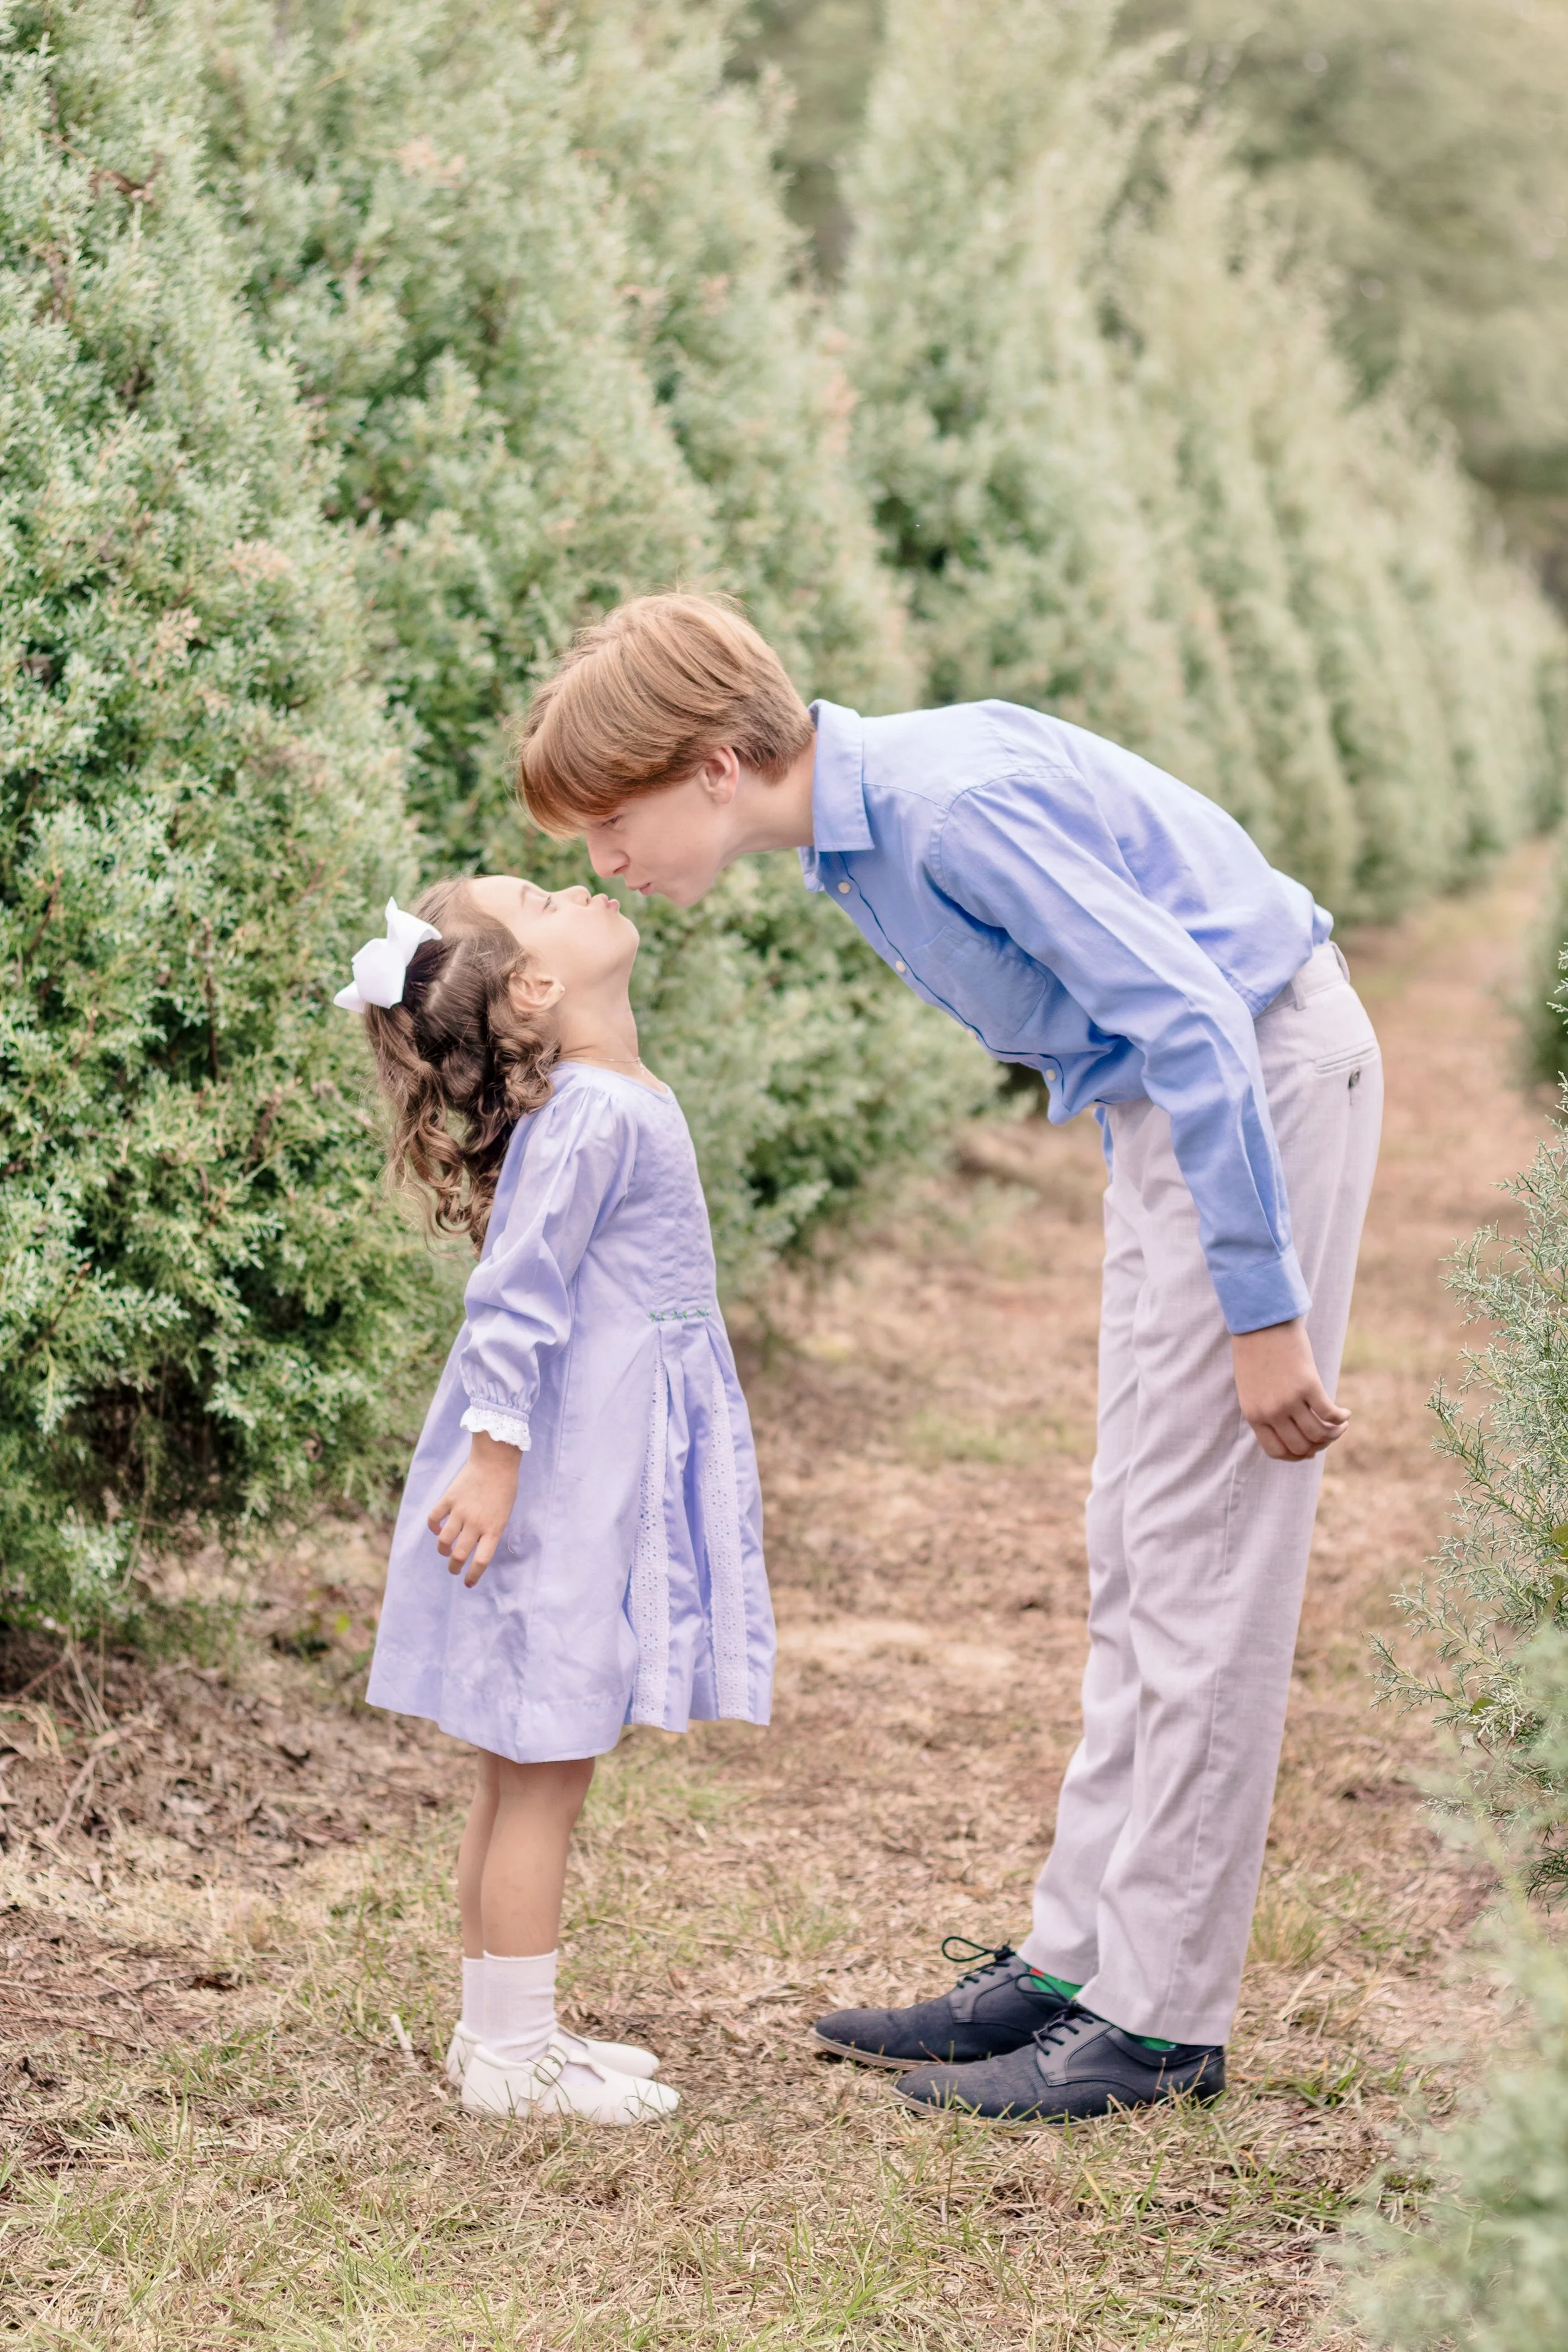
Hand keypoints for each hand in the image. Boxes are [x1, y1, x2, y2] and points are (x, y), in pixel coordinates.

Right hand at [428, 1432, 520, 1586]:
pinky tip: (437, 1529)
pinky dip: (433, 1528)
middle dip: (454, 1567)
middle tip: (453, 1569)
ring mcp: (460, 1511)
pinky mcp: (449, 1499)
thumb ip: (490, 1531)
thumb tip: (474, 1547)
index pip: (481, 1561)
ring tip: (445, 1551)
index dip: (473, 1576)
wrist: (496, 1462)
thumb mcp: (504, 1514)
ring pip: (443, 1541)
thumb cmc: (504, 1489)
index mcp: (493, 1529)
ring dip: (442, 1551)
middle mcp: (476, 1523)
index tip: (468, 1583)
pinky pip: (434, 1520)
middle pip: (459, 1555)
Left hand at [1231, 1319, 1348, 1460]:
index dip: (1296, 1455)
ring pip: (1318, 1434)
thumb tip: (1292, 1432)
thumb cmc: (1255, 1353)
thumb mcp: (1252, 1388)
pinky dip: (1341, 1418)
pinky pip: (1329, 1414)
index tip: (1309, 1448)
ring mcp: (1289, 1400)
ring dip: (1334, 1433)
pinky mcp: (1308, 1385)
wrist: (1260, 1322)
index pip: (1277, 1451)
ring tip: (1340, 1424)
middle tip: (1328, 1434)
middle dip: (1318, 1445)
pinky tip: (1345, 1414)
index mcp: (1254, 1415)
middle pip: (1301, 1446)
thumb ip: (1266, 1411)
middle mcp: (1271, 1412)